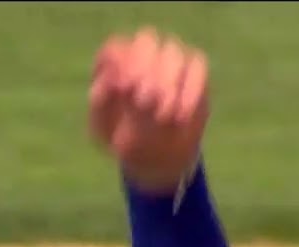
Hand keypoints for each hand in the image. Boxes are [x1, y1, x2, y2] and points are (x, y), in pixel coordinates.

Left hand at [88, 28, 209, 194]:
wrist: (154, 155)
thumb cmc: (121, 138)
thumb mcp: (101, 127)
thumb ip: (101, 101)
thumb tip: (112, 78)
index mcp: (112, 64)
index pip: (115, 49)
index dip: (121, 63)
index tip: (124, 88)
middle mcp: (141, 53)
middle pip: (146, 40)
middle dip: (145, 67)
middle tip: (143, 100)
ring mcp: (169, 59)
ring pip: (172, 52)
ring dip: (167, 81)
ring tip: (161, 115)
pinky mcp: (194, 71)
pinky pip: (196, 67)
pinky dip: (190, 90)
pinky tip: (181, 116)